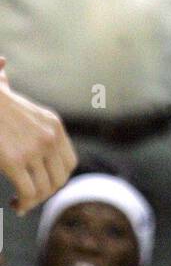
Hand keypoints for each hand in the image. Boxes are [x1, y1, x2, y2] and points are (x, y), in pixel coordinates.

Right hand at [0, 59, 76, 212]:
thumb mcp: (8, 90)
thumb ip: (11, 85)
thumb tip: (2, 61)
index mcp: (53, 125)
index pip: (69, 163)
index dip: (57, 179)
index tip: (42, 185)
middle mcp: (49, 137)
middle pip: (59, 179)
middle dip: (45, 194)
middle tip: (28, 199)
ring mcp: (34, 149)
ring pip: (45, 189)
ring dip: (33, 202)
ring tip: (20, 204)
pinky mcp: (15, 160)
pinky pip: (29, 192)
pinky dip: (24, 203)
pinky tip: (14, 204)